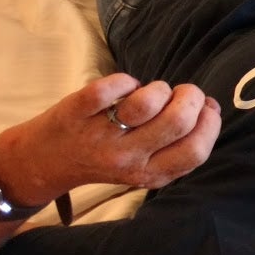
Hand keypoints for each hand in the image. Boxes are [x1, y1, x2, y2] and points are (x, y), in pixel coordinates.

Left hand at [0, 72, 221, 202]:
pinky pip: (112, 85)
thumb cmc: (104, 158)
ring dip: (158, 88)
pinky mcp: (76, 112)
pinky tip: (123, 87)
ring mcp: (100, 136)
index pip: (194, 151)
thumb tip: (210, 108)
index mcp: (149, 174)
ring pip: (146, 102)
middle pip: (177, 121)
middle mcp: (126, 159)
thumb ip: (176, 146)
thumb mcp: (144, 167)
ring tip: (152, 91)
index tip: (207, 108)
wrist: (43, 161)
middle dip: (190, 97)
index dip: (209, 124)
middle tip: (183, 93)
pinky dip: (125, 80)